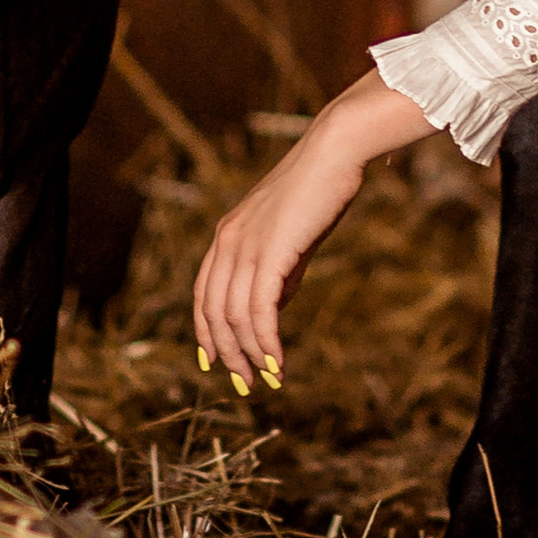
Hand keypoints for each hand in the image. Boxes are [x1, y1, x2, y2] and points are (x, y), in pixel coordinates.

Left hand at [193, 72, 428, 386]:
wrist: (334, 153)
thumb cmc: (318, 191)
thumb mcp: (290, 237)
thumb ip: (278, 273)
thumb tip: (271, 312)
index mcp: (226, 236)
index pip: (203, 295)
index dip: (206, 332)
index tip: (217, 363)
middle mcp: (227, 242)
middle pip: (214, 312)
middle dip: (228, 353)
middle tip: (247, 384)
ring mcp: (245, 247)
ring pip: (235, 317)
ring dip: (249, 354)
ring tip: (268, 379)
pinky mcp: (269, 254)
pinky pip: (260, 312)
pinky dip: (266, 343)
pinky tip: (278, 362)